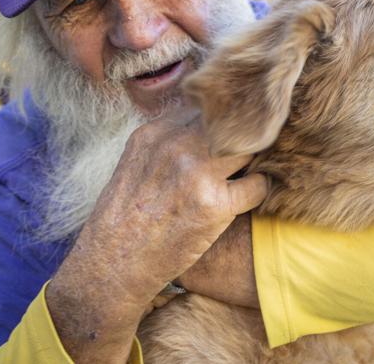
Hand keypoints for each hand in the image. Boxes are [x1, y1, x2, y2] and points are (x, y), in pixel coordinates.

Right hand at [46, 114, 266, 360]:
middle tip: (254, 148)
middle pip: (231, 124)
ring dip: (255, 159)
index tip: (233, 133)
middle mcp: (176, 146)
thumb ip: (166, 143)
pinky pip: (257, 185)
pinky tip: (249, 196)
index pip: (206, 108)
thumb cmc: (125, 218)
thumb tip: (203, 128)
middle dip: (245, 135)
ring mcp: (196, 174)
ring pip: (249, 148)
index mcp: (155, 133)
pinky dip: (259, 190)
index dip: (224, 122)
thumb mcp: (134, 164)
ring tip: (251, 170)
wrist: (113, 265)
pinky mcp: (215, 205)